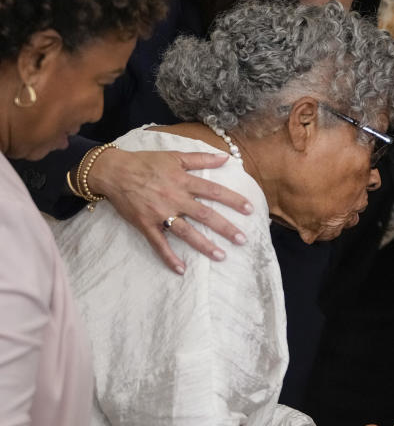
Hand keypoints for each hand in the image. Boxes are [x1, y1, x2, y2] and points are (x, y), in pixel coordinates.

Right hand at [88, 148, 253, 274]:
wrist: (113, 171)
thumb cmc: (144, 162)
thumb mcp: (173, 156)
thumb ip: (200, 159)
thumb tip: (225, 157)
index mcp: (183, 181)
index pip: (214, 191)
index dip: (233, 200)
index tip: (250, 210)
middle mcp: (174, 198)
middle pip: (204, 215)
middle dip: (225, 228)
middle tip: (242, 240)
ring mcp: (160, 213)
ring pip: (186, 232)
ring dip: (204, 245)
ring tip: (221, 256)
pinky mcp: (145, 224)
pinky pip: (158, 244)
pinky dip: (169, 257)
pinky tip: (181, 270)